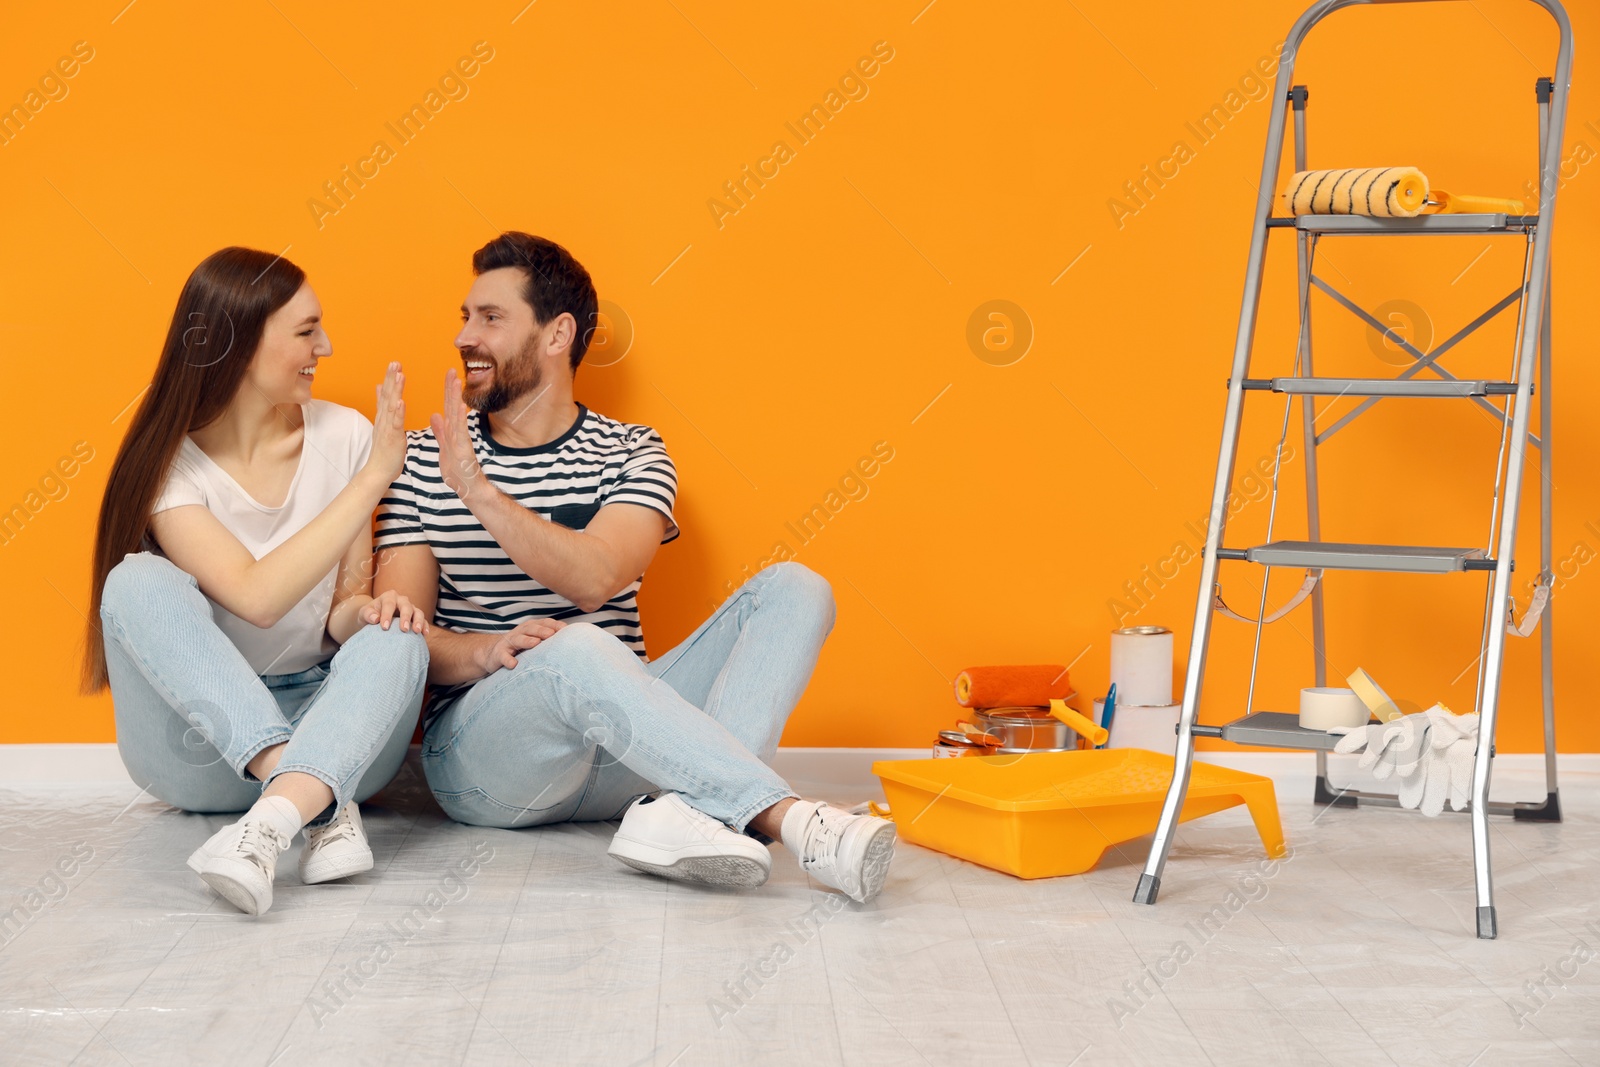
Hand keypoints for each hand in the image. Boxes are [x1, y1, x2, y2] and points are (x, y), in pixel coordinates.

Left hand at [361, 590, 429, 633]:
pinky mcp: (416, 617)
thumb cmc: (370, 615)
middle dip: (405, 617)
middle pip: (406, 606)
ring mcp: (410, 608)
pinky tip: (425, 634)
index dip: (387, 615)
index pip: (389, 604)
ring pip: (418, 612)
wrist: (375, 618)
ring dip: (418, 621)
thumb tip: (375, 619)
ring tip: (417, 631)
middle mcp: (401, 600)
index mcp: (388, 597)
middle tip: (404, 629)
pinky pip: (424, 620)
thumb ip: (367, 614)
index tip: (384, 627)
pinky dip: (425, 626)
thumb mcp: (364, 613)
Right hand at [364, 362, 406, 483]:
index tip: (394, 363)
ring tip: (399, 375)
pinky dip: (398, 412)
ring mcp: (387, 428)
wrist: (379, 470)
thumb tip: (378, 387)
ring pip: (391, 405)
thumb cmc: (384, 449)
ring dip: (395, 390)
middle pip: (387, 395)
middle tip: (395, 362)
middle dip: (390, 378)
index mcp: (384, 416)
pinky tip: (401, 401)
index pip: (385, 393)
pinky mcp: (393, 437)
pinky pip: (396, 423)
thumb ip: (381, 405)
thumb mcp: (382, 424)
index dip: (389, 378)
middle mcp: (384, 419)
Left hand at [431, 368, 490, 505]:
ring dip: (456, 397)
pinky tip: (460, 406)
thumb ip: (440, 430)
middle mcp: (457, 432)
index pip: (448, 406)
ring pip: (457, 414)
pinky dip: (460, 418)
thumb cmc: (458, 470)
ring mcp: (461, 439)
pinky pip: (460, 431)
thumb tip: (435, 415)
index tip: (448, 374)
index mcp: (451, 430)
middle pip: (453, 406)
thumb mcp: (444, 446)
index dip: (448, 390)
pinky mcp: (463, 448)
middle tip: (452, 370)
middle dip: (452, 388)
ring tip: (456, 381)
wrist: (467, 488)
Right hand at [474, 618, 567, 674]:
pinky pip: (503, 656)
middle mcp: (520, 632)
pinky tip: (514, 664)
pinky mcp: (498, 654)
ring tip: (535, 643)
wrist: (493, 655)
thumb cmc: (520, 648)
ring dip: (526, 641)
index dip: (554, 625)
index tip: (565, 629)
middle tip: (551, 634)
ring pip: (517, 639)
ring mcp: (508, 642)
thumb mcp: (534, 641)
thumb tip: (573, 641)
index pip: (544, 623)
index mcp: (531, 628)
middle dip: (541, 630)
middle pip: (531, 628)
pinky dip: (508, 659)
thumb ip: (549, 640)